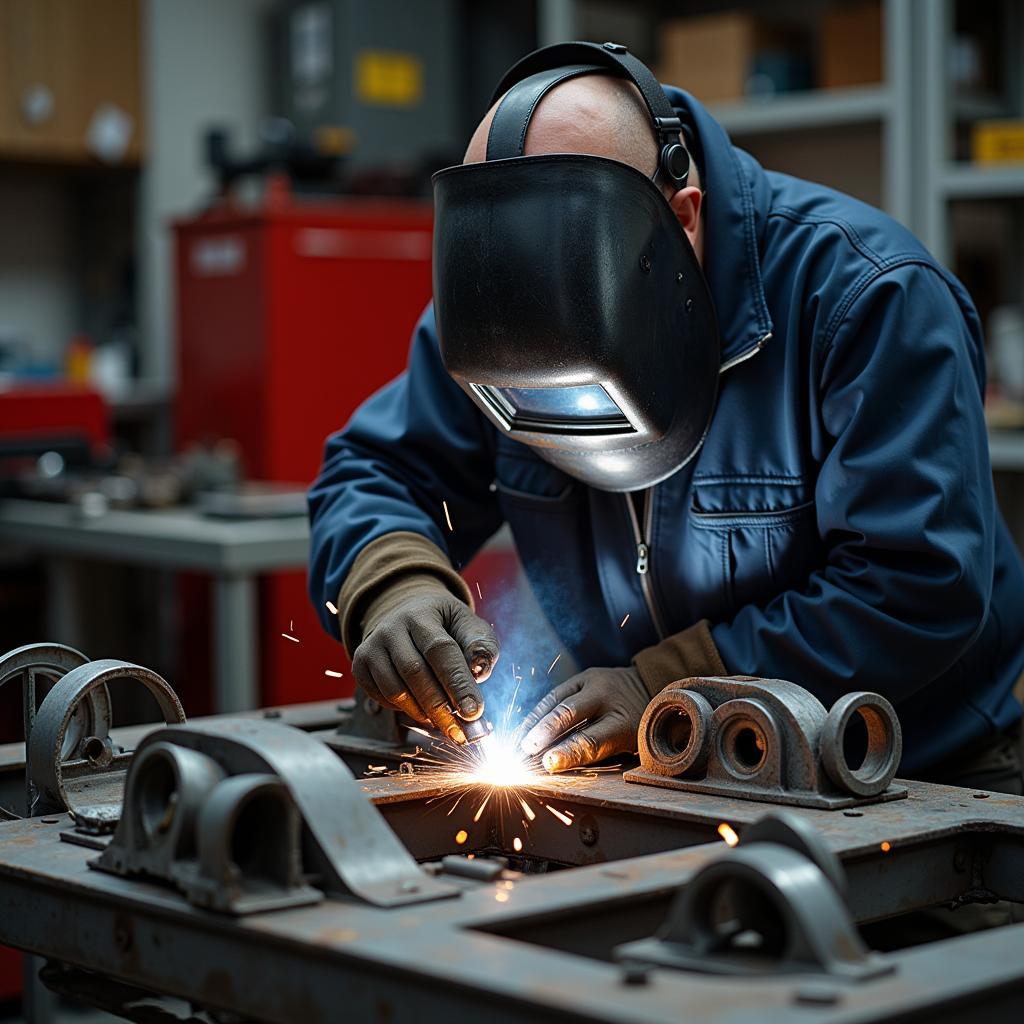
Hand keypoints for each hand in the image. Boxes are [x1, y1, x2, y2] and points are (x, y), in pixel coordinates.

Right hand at [351, 592, 498, 743]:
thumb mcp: (468, 625)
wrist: (408, 613)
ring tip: (444, 722)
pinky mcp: (360, 664)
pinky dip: (404, 711)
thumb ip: (481, 646)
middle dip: (440, 707)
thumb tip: (480, 671)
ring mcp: (372, 646)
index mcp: (422, 614)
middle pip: (414, 672)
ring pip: (395, 690)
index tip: (473, 711)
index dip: (457, 683)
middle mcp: (391, 627)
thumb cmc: (445, 625)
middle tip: (460, 731)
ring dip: (422, 713)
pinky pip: (382, 698)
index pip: (440, 650)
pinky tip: (422, 709)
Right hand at [519, 666, 650, 771]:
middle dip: (546, 731)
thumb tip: (558, 764)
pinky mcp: (584, 675)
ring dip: (535, 721)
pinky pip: (557, 693)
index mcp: (625, 720)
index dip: (569, 752)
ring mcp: (595, 680)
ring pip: (559, 699)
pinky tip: (527, 727)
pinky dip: (539, 710)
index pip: (593, 739)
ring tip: (519, 742)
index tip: (549, 763)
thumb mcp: (626, 745)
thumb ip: (596, 753)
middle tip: (526, 750)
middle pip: (571, 712)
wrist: (650, 688)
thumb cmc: (636, 726)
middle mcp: (608, 695)